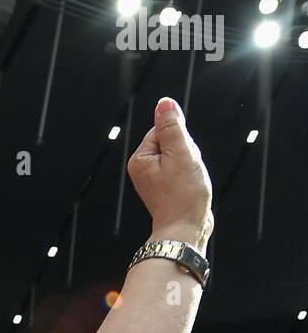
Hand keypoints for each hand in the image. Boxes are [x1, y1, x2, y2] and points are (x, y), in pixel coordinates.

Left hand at [128, 99, 212, 249]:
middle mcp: (143, 169)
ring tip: (190, 182)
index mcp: (140, 159)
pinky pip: (183, 170)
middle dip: (187, 153)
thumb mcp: (181, 153)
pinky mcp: (167, 188)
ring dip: (192, 164)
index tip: (183, 161)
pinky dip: (191, 175)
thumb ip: (172, 126)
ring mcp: (155, 180)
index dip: (182, 141)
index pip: (165, 130)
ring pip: (181, 156)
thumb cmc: (183, 195)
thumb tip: (164, 102)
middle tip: (187, 174)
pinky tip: (191, 188)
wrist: (186, 230)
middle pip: (173, 142)